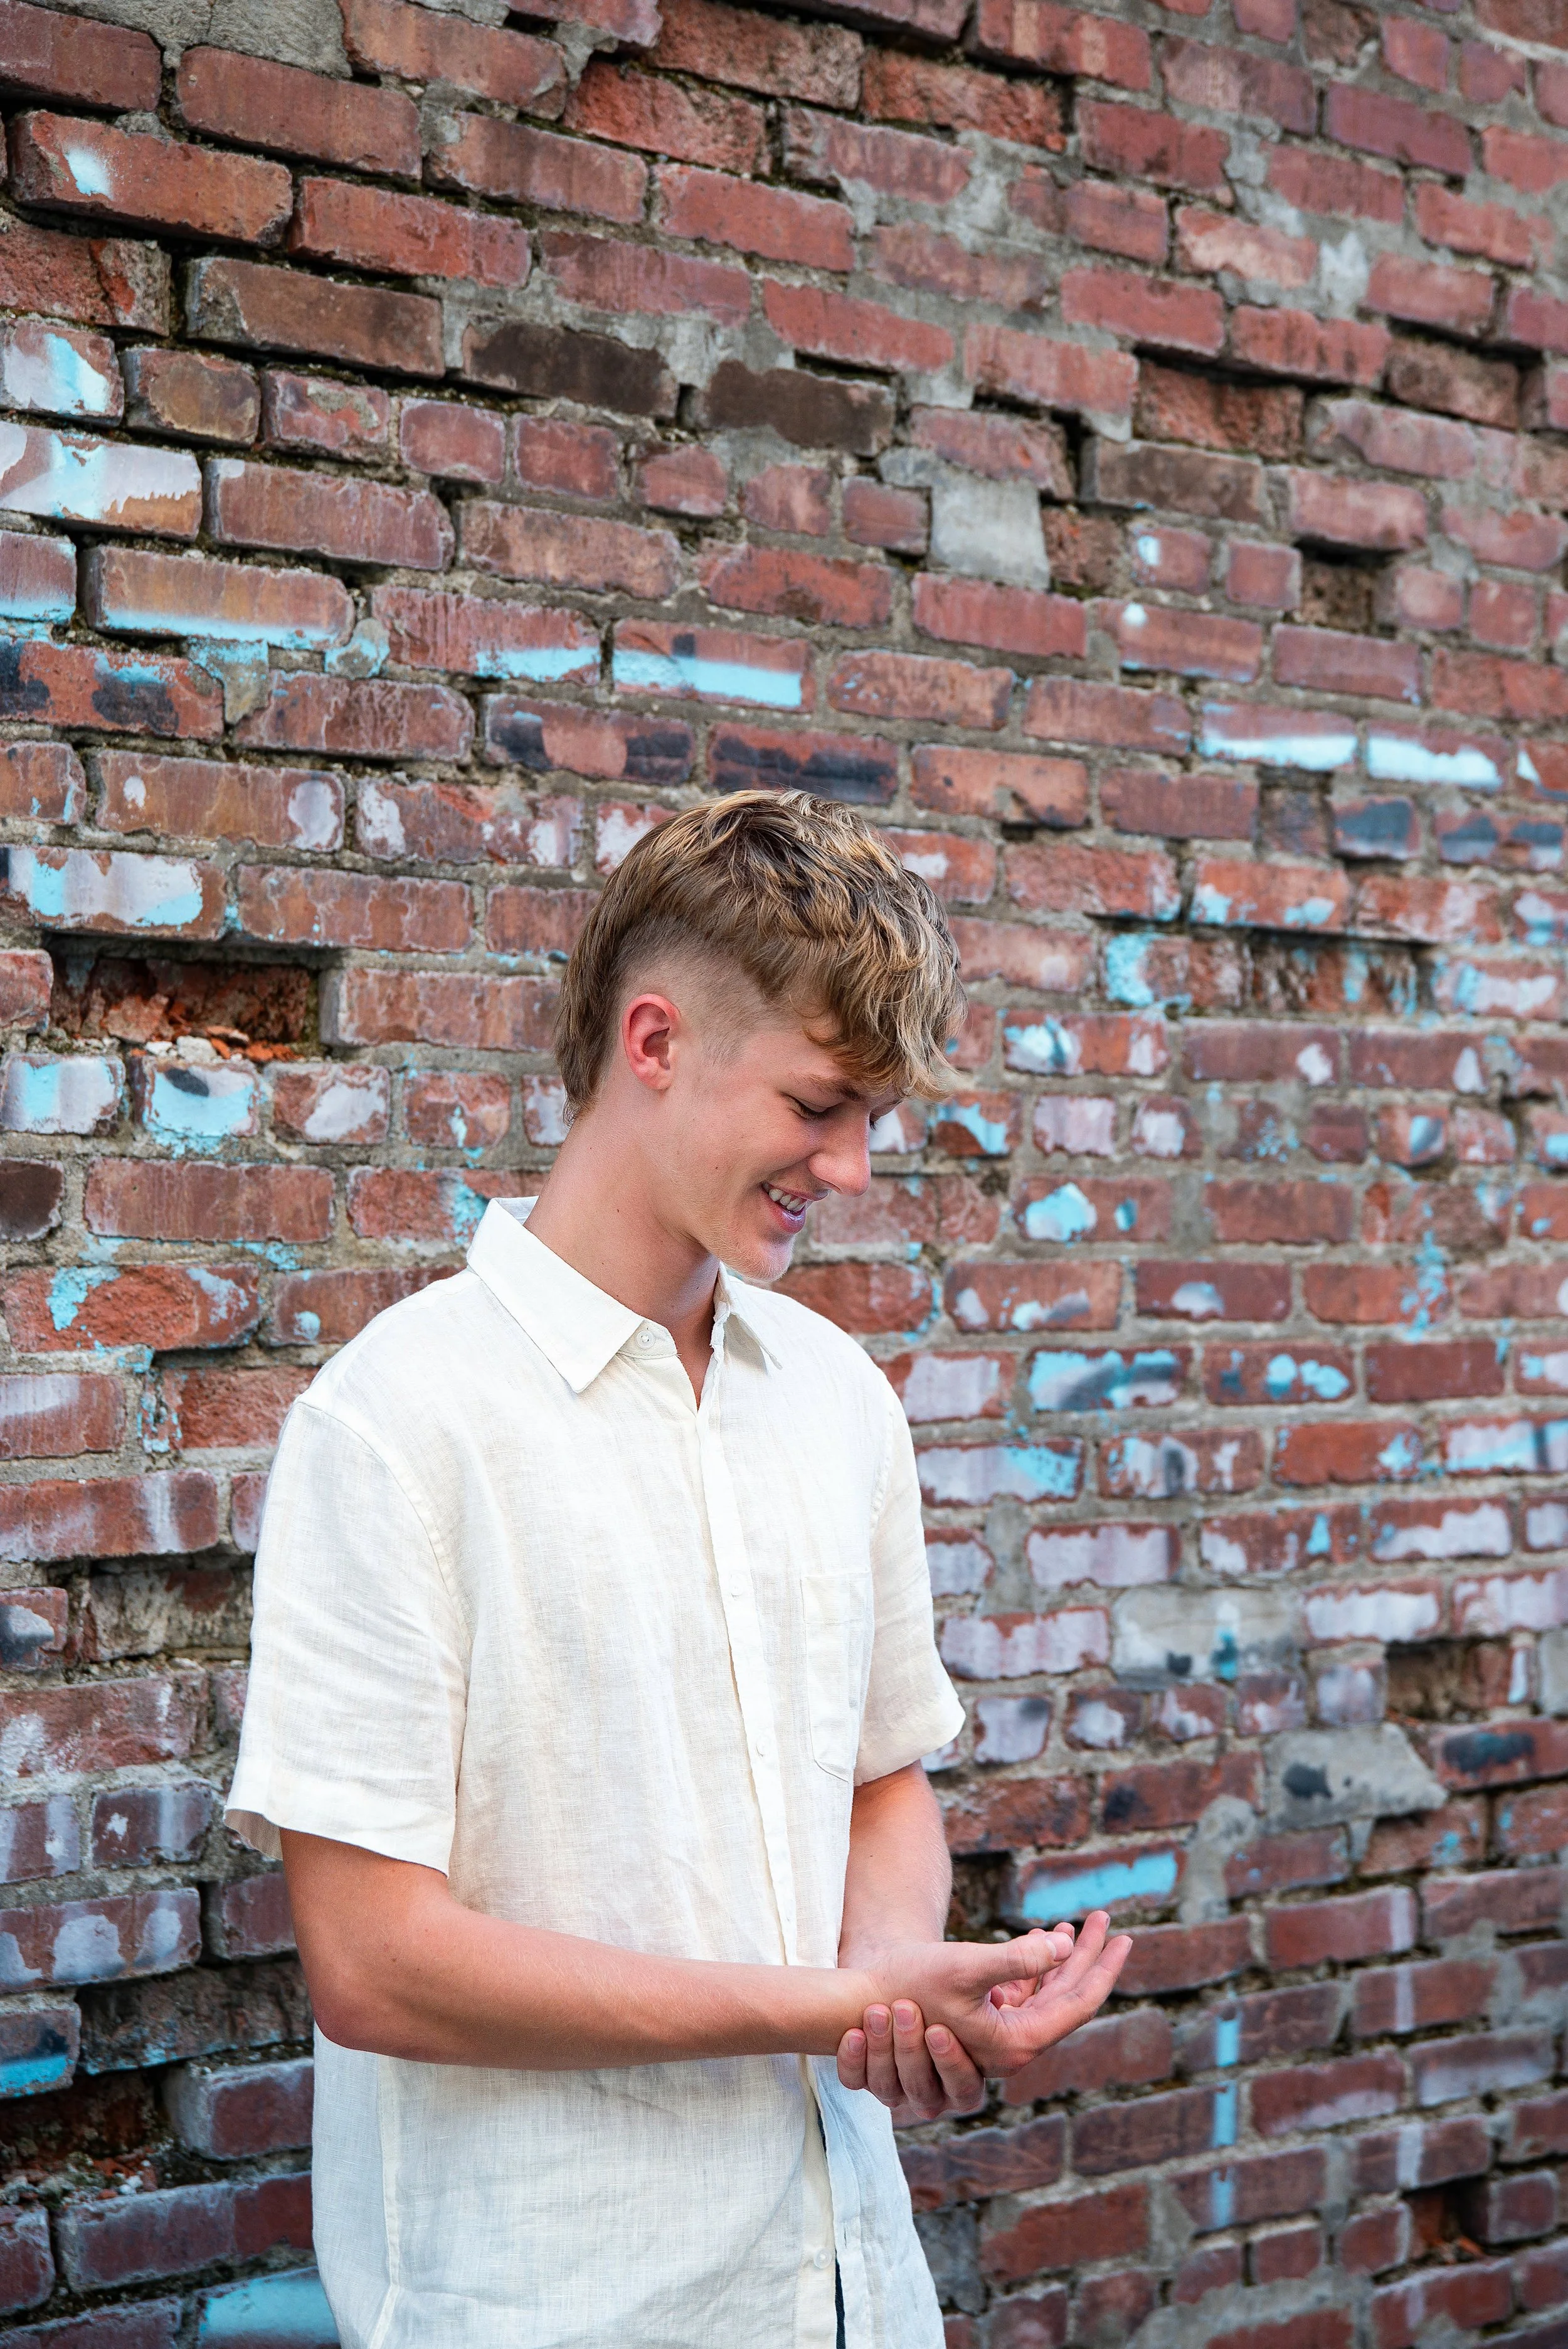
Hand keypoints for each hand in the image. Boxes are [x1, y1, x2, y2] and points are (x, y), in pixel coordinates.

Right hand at [836, 1912, 1130, 2117]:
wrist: (866, 2002)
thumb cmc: (909, 1986)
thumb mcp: (964, 1966)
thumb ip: (1016, 1958)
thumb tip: (1062, 1944)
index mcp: (1015, 2043)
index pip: (1077, 2005)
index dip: (1103, 1968)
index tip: (1123, 1936)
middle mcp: (1012, 2046)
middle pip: (1066, 1998)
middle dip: (1087, 1956)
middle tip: (1105, 1919)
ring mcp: (999, 2035)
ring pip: (1046, 1995)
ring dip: (1062, 1959)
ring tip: (1075, 1923)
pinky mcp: (985, 2022)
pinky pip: (1024, 1994)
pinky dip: (1036, 1966)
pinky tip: (1040, 1939)